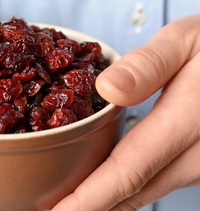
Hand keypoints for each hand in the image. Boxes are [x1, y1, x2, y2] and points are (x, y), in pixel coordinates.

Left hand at [53, 14, 199, 209]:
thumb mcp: (184, 42)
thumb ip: (148, 65)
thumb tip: (107, 89)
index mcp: (186, 122)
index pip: (127, 171)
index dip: (89, 199)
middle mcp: (197, 156)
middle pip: (133, 192)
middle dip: (91, 206)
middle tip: (51, 208)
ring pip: (145, 190)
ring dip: (107, 199)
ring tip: (70, 201)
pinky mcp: (198, 162)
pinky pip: (156, 180)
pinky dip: (125, 186)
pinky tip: (104, 182)